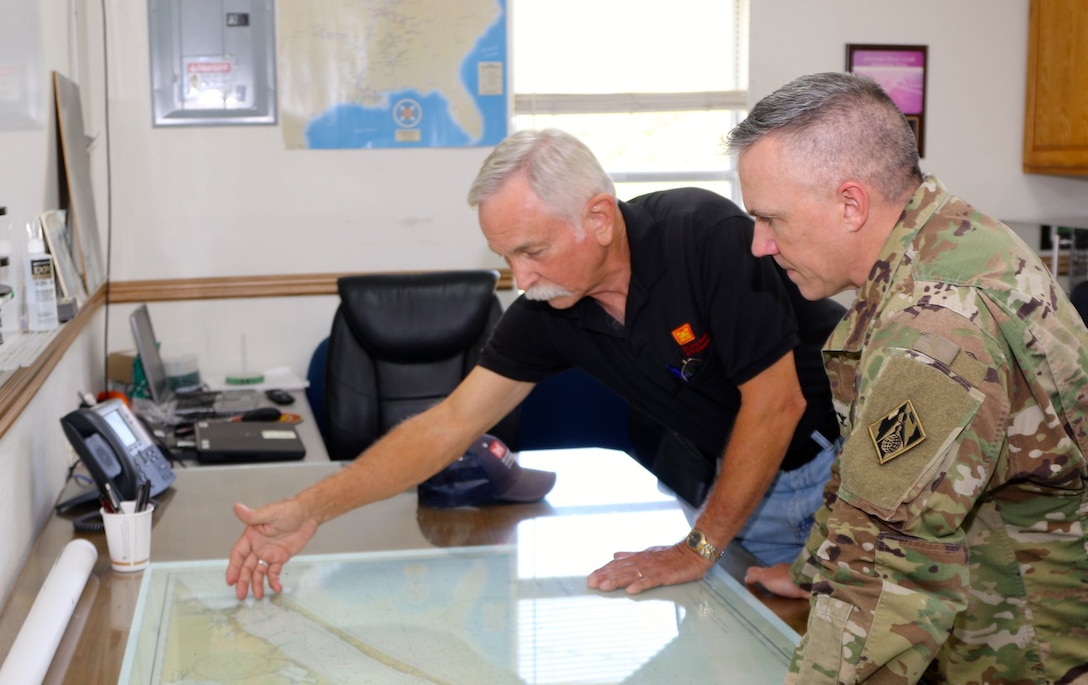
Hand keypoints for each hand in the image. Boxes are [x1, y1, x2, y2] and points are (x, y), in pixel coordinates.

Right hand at [225, 500, 318, 599]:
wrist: (308, 514)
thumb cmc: (288, 510)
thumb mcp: (270, 513)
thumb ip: (253, 515)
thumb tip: (237, 507)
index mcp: (251, 536)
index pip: (238, 554)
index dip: (233, 568)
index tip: (230, 580)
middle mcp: (257, 547)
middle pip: (246, 567)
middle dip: (243, 581)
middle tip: (240, 595)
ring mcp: (268, 553)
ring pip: (259, 572)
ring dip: (257, 584)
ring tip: (258, 596)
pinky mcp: (280, 558)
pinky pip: (274, 572)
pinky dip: (274, 581)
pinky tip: (276, 588)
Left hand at [586, 543, 712, 594]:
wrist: (694, 551)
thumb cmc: (672, 555)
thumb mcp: (649, 553)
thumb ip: (632, 556)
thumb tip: (615, 555)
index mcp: (640, 558)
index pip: (618, 564)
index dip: (604, 571)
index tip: (591, 577)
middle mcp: (644, 561)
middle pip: (621, 569)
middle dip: (605, 576)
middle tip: (591, 583)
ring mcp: (654, 568)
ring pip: (632, 574)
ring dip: (617, 580)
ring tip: (604, 587)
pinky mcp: (666, 575)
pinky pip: (652, 580)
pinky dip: (641, 584)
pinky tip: (631, 590)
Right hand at [744, 563, 807, 598]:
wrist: (809, 583)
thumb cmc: (785, 580)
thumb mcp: (765, 576)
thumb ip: (755, 574)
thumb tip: (746, 575)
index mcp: (779, 568)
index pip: (770, 572)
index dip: (767, 578)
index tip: (764, 587)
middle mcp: (790, 571)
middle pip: (782, 577)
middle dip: (779, 583)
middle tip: (775, 594)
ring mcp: (800, 578)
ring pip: (793, 582)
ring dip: (790, 588)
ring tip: (787, 599)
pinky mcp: (810, 585)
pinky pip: (801, 588)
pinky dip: (799, 592)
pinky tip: (798, 599)